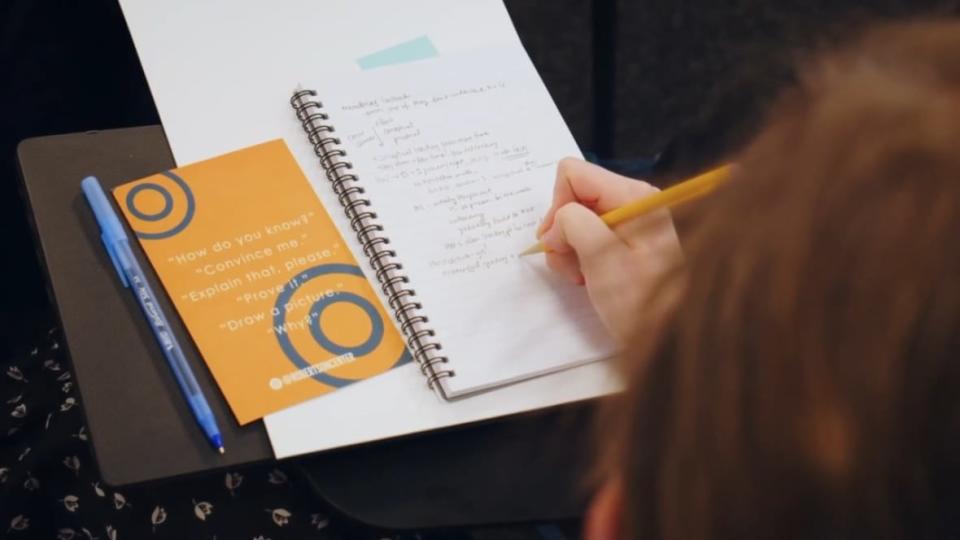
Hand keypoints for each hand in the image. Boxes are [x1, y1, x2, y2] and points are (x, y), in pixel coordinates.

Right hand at [537, 158, 682, 341]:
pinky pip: (588, 234)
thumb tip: (555, 224)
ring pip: (576, 217)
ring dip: (568, 248)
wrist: (671, 336)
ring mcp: (630, 219)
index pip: (572, 174)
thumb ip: (573, 224)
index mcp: (632, 194)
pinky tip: (589, 277)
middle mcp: (632, 199)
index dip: (557, 206)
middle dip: (562, 230)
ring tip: (580, 276)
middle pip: (574, 195)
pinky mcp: (627, 238)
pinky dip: (580, 255)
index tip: (559, 242)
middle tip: (570, 265)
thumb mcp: (602, 258)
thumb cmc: (641, 300)